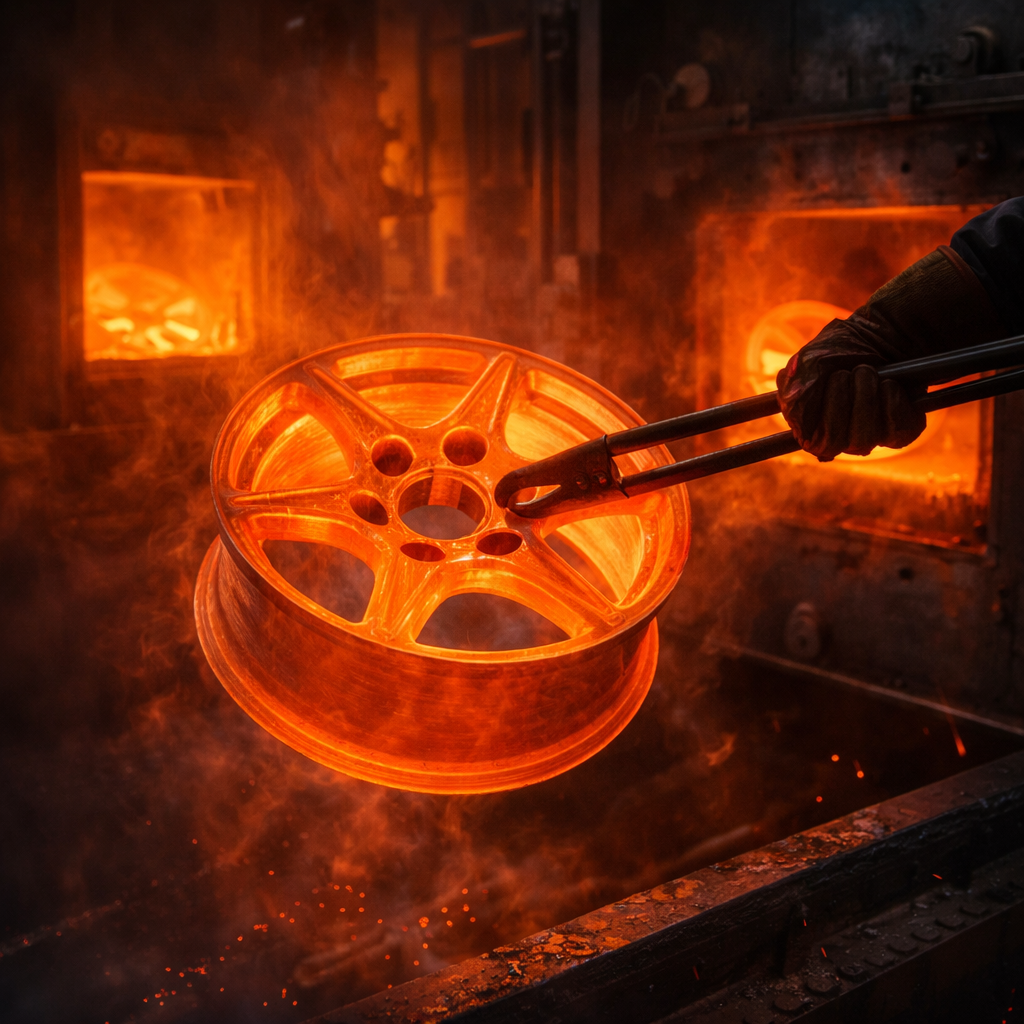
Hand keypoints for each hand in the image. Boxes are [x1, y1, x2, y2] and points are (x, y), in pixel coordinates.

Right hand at [776, 319, 925, 461]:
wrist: (883, 333)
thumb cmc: (841, 348)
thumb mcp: (811, 360)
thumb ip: (796, 389)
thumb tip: (795, 416)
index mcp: (811, 427)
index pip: (814, 442)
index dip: (823, 412)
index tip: (832, 378)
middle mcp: (840, 439)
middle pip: (837, 442)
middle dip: (842, 401)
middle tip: (849, 372)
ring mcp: (871, 437)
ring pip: (865, 438)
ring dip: (866, 397)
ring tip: (868, 372)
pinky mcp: (901, 431)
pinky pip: (897, 430)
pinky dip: (892, 401)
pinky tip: (890, 383)